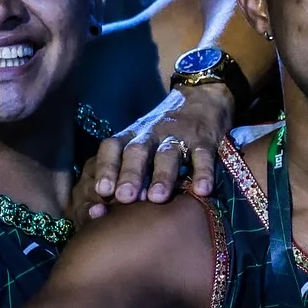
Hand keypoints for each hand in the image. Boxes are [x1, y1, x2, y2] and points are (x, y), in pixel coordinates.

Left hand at [82, 85, 234, 216]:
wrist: (201, 98)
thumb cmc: (163, 133)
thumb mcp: (140, 143)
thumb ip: (125, 170)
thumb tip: (106, 208)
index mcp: (132, 136)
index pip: (112, 147)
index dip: (106, 167)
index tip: (102, 190)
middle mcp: (151, 134)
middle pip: (137, 152)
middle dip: (130, 174)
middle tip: (124, 197)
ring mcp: (179, 136)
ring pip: (167, 155)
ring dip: (161, 176)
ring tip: (157, 198)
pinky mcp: (205, 140)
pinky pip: (203, 156)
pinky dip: (203, 173)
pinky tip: (202, 190)